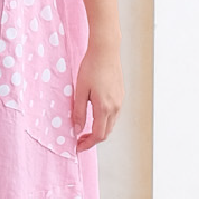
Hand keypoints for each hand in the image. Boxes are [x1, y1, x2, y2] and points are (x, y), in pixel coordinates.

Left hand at [71, 36, 124, 152]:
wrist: (106, 50)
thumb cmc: (91, 67)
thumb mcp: (80, 91)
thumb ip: (79, 112)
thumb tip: (77, 130)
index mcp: (104, 107)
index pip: (98, 135)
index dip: (87, 144)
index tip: (77, 148)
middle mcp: (115, 107)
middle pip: (106, 132)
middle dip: (92, 140)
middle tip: (78, 141)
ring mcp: (120, 101)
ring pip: (111, 124)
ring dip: (99, 131)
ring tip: (84, 130)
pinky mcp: (120, 94)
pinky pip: (114, 115)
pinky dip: (104, 121)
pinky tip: (94, 116)